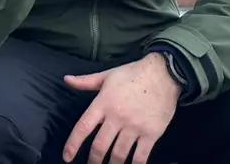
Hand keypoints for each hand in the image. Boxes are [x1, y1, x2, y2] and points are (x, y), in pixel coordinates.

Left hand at [62, 55, 179, 163]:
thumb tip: (66, 79)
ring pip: (119, 154)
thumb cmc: (132, 74)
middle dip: (93, 160)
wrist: (163, 74)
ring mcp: (135, 127)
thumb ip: (85, 82)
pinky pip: (141, 155)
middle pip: (100, 145)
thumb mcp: (106, 76)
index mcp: (103, 104)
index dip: (73, 144)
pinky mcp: (152, 134)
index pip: (83, 127)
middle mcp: (117, 117)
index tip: (67, 157)